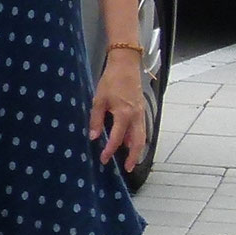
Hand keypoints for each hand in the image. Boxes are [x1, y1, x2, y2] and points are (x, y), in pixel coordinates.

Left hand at [89, 51, 146, 169]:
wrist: (126, 65)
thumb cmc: (111, 81)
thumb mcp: (98, 100)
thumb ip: (96, 119)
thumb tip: (93, 137)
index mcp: (123, 114)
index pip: (116, 138)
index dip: (110, 150)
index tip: (104, 159)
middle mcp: (135, 116)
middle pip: (138, 142)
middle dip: (133, 156)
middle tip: (128, 168)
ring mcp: (141, 113)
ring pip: (142, 136)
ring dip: (137, 149)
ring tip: (130, 160)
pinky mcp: (142, 110)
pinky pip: (141, 129)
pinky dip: (138, 139)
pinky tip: (130, 143)